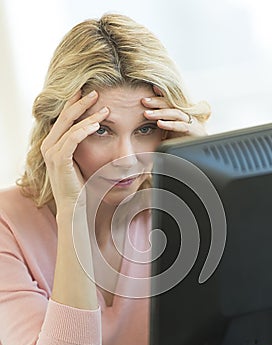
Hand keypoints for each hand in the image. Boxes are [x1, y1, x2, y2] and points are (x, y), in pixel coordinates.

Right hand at [41, 90, 108, 209]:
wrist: (75, 207)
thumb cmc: (81, 186)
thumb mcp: (82, 161)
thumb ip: (84, 145)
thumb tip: (98, 129)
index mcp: (53, 144)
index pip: (64, 119)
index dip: (75, 104)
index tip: (89, 93)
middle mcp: (48, 146)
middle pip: (65, 117)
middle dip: (80, 103)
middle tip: (95, 91)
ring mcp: (51, 153)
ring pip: (70, 127)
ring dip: (88, 116)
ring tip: (104, 109)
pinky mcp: (59, 160)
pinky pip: (72, 139)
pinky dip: (84, 130)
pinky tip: (97, 125)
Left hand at [142, 86, 208, 138]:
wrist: (196, 154)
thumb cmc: (180, 143)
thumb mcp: (166, 133)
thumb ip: (159, 126)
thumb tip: (143, 123)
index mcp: (179, 114)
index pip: (168, 101)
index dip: (158, 96)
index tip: (147, 92)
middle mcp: (185, 115)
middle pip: (170, 104)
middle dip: (156, 101)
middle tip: (143, 101)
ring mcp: (191, 122)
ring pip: (175, 113)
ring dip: (160, 113)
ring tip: (147, 114)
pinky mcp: (193, 131)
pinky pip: (181, 126)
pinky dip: (170, 124)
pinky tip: (160, 123)